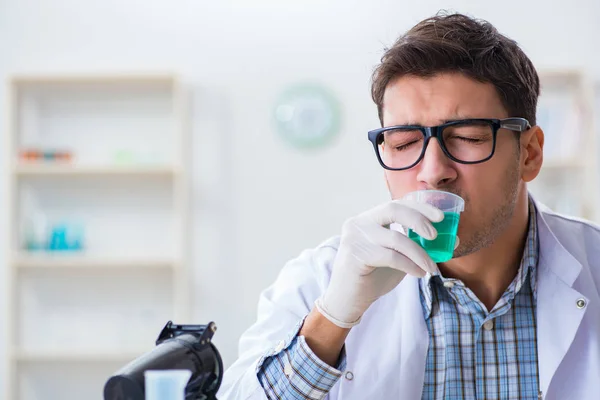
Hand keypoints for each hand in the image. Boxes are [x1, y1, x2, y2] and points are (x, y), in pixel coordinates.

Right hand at [315, 200, 443, 327]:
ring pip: (396, 239)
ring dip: (419, 253)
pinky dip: (410, 265)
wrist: (347, 300)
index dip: (420, 207)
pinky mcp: (355, 255)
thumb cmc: (373, 276)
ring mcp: (355, 237)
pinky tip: (419, 273)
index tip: (441, 217)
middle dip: (418, 220)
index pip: (397, 203)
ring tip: (431, 267)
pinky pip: (391, 257)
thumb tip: (452, 240)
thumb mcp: (398, 257)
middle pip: (393, 209)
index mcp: (369, 218)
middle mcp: (359, 222)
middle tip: (435, 236)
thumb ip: (418, 246)